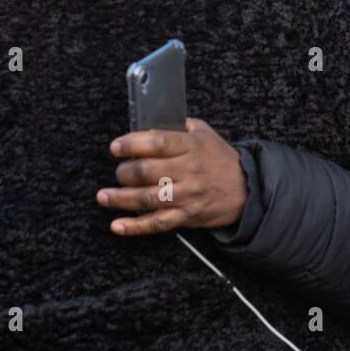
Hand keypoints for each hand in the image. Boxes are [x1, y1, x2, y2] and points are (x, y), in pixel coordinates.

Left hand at [96, 118, 247, 234]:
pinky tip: (117, 225)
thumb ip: (176, 125)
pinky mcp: (186, 217)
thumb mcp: (202, 132)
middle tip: (119, 171)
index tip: (116, 147)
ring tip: (103, 196)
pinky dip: (135, 227)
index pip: (157, 142)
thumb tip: (145, 123)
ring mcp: (186, 196)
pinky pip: (157, 224)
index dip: (132, 144)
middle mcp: (188, 171)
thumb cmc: (219, 157)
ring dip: (120, 198)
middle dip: (124, 172)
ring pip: (146, 199)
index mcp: (190, 146)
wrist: (245, 189)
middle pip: (147, 172)